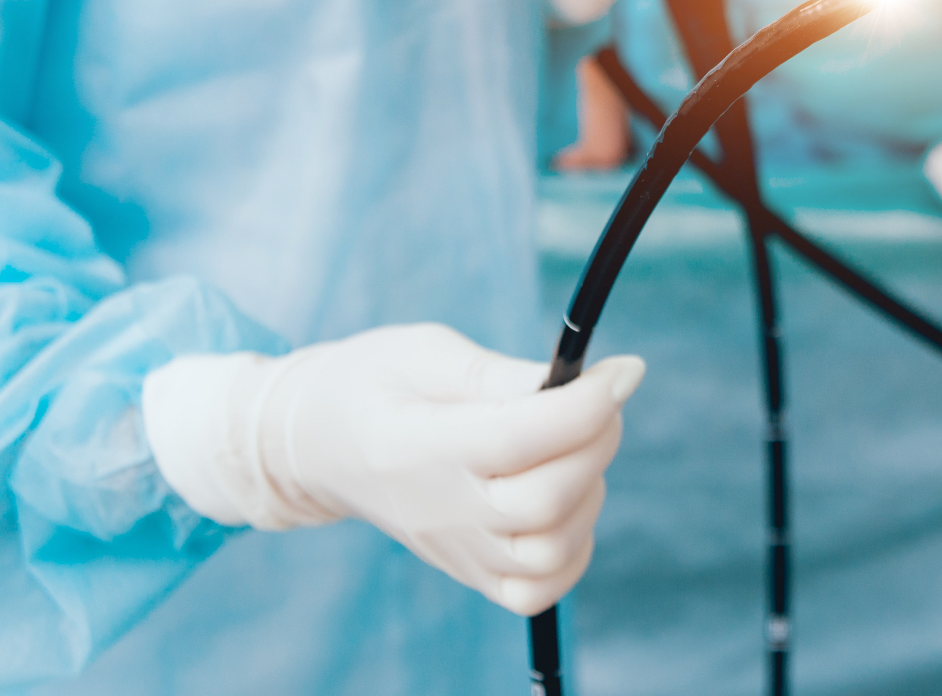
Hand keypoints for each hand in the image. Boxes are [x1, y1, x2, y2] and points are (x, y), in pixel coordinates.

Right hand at [144, 324, 643, 615]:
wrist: (316, 444)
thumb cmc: (372, 383)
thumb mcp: (422, 352)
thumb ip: (494, 373)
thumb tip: (568, 382)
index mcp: (415, 446)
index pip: (517, 438)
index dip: (585, 405)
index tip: (625, 370)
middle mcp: (436, 510)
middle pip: (543, 501)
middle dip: (596, 440)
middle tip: (603, 397)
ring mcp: (454, 551)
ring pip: (551, 549)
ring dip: (589, 491)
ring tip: (575, 443)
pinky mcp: (469, 572)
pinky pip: (538, 588)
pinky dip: (573, 547)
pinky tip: (568, 496)